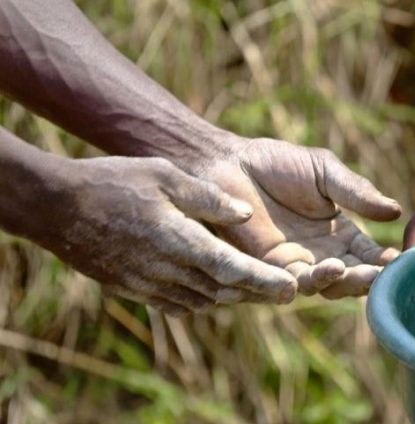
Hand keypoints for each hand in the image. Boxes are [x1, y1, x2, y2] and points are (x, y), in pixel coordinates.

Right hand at [36, 157, 295, 314]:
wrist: (56, 207)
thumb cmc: (113, 182)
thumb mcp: (165, 176)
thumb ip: (208, 198)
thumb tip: (246, 213)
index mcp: (181, 242)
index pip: (234, 270)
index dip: (266, 282)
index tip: (294, 290)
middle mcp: (168, 271)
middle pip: (224, 291)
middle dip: (256, 292)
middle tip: (286, 291)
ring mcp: (148, 284)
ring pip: (202, 300)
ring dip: (229, 297)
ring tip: (255, 290)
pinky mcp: (133, 289)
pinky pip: (176, 303)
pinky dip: (199, 298)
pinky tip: (209, 289)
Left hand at [195, 137, 401, 298]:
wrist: (228, 163)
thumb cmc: (276, 163)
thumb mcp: (325, 172)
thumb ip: (357, 192)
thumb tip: (396, 211)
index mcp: (340, 234)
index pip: (368, 255)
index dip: (384, 260)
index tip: (399, 259)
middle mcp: (321, 255)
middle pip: (350, 278)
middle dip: (364, 279)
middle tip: (377, 273)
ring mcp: (293, 265)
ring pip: (322, 286)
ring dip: (336, 282)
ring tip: (343, 268)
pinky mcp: (263, 268)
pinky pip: (286, 284)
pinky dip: (304, 283)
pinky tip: (316, 273)